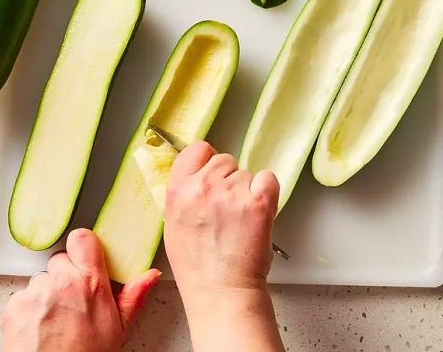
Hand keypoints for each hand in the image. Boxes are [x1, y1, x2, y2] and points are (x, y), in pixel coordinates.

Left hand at [1, 229, 159, 351]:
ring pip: (42, 279)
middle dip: (65, 275)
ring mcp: (36, 291)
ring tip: (55, 318)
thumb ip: (134, 296)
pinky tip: (40, 326)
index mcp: (90, 282)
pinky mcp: (15, 304)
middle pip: (60, 260)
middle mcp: (62, 281)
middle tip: (72, 299)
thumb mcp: (118, 329)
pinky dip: (29, 308)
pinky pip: (23, 296)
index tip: (85, 257)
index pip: (82, 238)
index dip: (83, 246)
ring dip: (47, 292)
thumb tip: (150, 276)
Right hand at [164, 141, 283, 351]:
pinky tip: (257, 212)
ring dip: (246, 190)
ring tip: (240, 220)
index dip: (207, 159)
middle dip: (228, 178)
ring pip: (246, 173)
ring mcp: (233, 193)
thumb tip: (196, 176)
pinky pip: (268, 178)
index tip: (212, 172)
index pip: (197, 149)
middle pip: (224, 159)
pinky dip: (266, 191)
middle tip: (227, 206)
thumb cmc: (198, 266)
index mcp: (179, 190)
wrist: (222, 292)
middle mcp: (204, 186)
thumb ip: (183, 194)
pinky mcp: (259, 202)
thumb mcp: (173, 224)